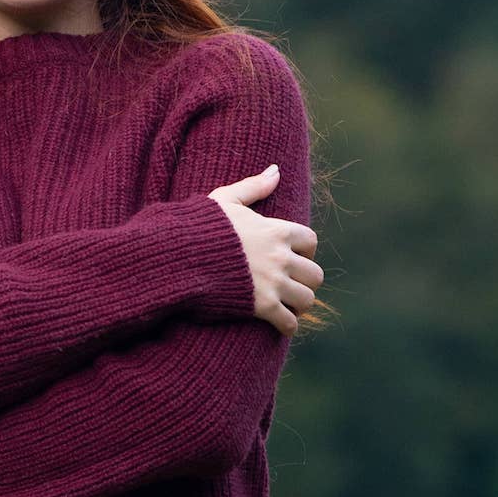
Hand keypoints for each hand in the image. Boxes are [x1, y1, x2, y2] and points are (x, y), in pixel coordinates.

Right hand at [208, 166, 322, 337]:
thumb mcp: (226, 199)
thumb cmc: (200, 226)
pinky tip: (278, 324)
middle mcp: (281, 257)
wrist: (181, 255)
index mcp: (276, 231)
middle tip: (292, 284)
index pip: (310, 240)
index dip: (305, 250)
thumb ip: (254, 187)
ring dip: (298, 304)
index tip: (294, 256)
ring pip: (307, 299)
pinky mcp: (262, 306)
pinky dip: (286, 326)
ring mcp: (274, 283)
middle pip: (315, 274)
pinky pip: (289, 323)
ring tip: (287, 305)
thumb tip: (276, 170)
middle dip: (305, 280)